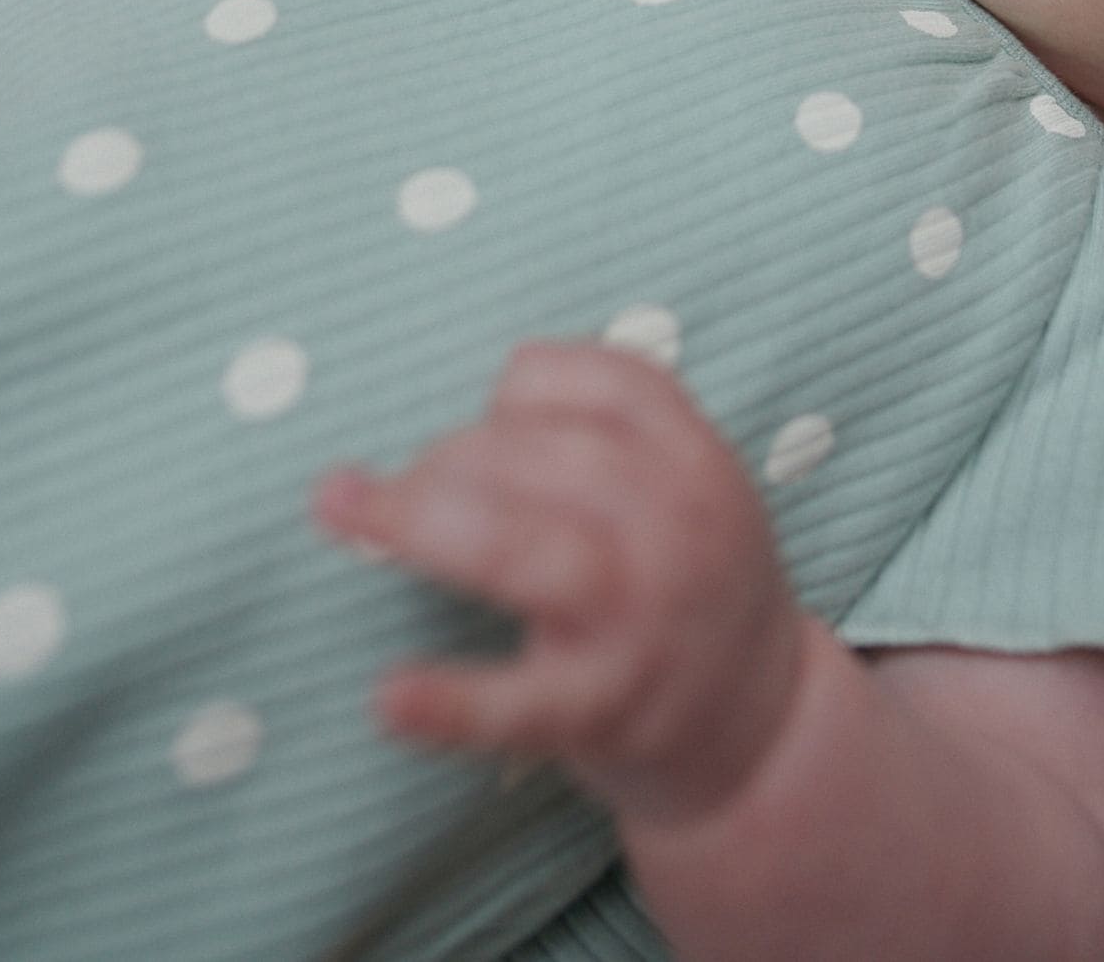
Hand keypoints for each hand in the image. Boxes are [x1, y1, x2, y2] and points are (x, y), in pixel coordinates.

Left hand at [311, 342, 813, 827]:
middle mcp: (678, 525)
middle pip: (545, 454)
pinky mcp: (608, 710)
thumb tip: (451, 426)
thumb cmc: (686, 578)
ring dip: (420, 522)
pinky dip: (453, 702)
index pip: (602, 379)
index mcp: (694, 455)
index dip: (516, 392)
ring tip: (342, 510)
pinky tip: (389, 696)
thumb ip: (600, 436)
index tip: (484, 426)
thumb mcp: (683, 482)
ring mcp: (644, 618)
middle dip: (449, 458)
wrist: (761, 724)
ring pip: (524, 549)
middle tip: (400, 492)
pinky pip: (523, 703)